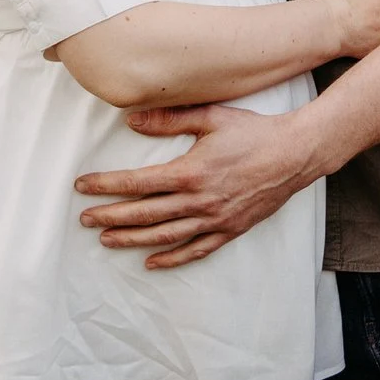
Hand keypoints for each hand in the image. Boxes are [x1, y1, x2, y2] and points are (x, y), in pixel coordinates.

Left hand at [75, 101, 313, 269]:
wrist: (296, 154)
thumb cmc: (254, 132)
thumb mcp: (211, 117)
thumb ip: (169, 119)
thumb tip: (132, 121)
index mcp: (190, 172)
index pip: (137, 184)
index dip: (106, 186)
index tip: (83, 187)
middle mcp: (199, 201)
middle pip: (144, 214)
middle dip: (110, 216)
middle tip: (84, 219)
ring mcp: (214, 219)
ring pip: (164, 236)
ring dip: (132, 240)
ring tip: (106, 240)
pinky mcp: (230, 230)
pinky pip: (196, 250)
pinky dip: (172, 258)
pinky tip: (152, 261)